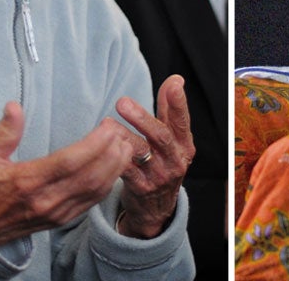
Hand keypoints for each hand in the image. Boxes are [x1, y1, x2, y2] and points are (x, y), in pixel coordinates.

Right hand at [0, 102, 134, 244]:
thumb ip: (4, 132)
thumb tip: (13, 106)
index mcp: (27, 181)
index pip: (69, 162)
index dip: (93, 145)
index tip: (107, 127)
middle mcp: (45, 200)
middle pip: (88, 177)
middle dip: (111, 153)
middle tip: (120, 131)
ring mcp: (55, 213)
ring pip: (94, 191)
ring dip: (114, 169)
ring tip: (125, 146)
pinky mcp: (61, 220)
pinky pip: (91, 203)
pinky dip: (107, 185)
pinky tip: (115, 169)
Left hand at [115, 75, 194, 238]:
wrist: (157, 208)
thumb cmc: (163, 163)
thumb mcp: (172, 140)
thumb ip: (171, 111)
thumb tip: (175, 80)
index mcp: (184, 145)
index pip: (182, 121)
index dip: (178, 102)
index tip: (173, 84)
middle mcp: (175, 160)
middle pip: (161, 136)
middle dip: (142, 117)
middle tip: (122, 102)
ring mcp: (159, 176)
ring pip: (141, 152)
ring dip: (122, 136)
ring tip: (107, 123)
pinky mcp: (141, 189)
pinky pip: (126, 170)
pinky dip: (115, 156)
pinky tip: (104, 145)